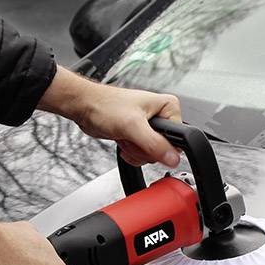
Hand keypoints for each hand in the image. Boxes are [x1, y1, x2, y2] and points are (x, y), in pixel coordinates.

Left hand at [39, 68, 182, 167]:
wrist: (86, 107)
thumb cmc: (105, 106)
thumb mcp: (133, 126)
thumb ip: (155, 144)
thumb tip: (173, 159)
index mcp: (168, 107)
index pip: (178, 139)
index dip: (160, 145)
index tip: (144, 138)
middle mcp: (161, 116)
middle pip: (164, 149)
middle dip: (143, 148)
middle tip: (131, 135)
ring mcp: (149, 127)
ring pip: (152, 154)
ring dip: (135, 150)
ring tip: (125, 135)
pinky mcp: (139, 136)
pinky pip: (142, 154)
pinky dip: (131, 152)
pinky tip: (123, 140)